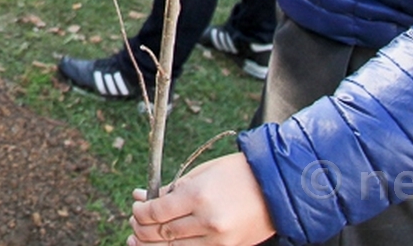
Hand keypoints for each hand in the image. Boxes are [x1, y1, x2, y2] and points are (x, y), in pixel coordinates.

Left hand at [129, 153, 275, 245]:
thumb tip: (141, 197)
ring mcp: (218, 240)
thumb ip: (171, 189)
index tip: (136, 208)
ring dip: (152, 244)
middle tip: (136, 223)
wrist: (276, 188)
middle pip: (161, 234)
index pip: (155, 212)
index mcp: (197, 196)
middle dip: (142, 229)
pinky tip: (165, 244)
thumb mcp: (200, 174)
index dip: (140, 213)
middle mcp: (206, 221)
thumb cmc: (236, 174)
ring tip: (142, 237)